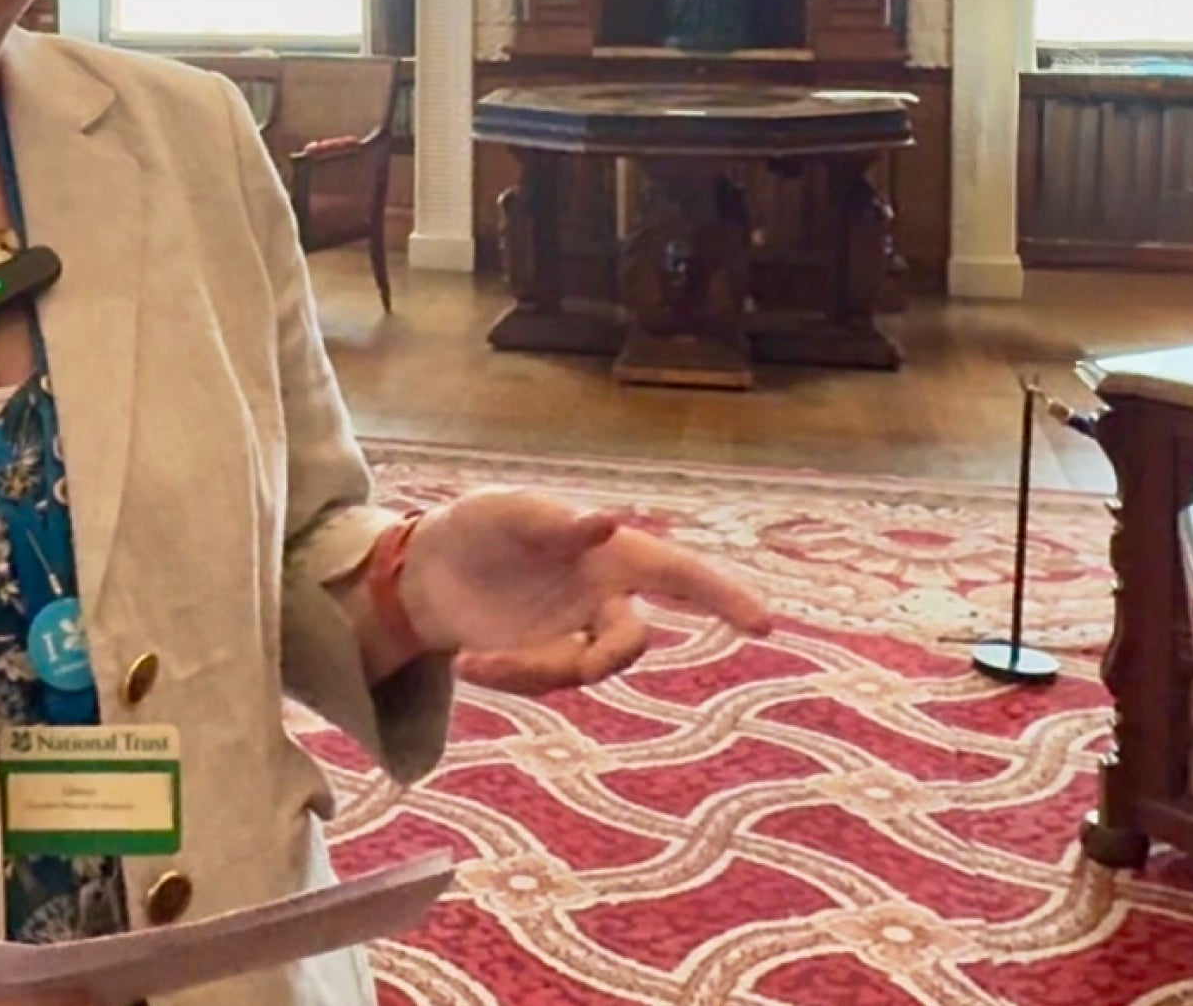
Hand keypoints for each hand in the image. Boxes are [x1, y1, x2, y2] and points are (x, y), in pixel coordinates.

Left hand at [398, 489, 772, 693]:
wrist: (427, 569)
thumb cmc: (480, 524)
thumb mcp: (506, 509)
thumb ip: (553, 519)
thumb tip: (607, 521)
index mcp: (612, 553)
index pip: (679, 573)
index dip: (724, 596)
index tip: (766, 624)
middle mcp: (603, 598)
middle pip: (631, 641)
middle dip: (605, 659)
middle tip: (573, 669)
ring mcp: (574, 635)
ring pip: (578, 670)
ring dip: (530, 672)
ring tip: (473, 661)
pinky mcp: (541, 663)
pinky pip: (541, 683)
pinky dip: (505, 678)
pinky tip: (467, 663)